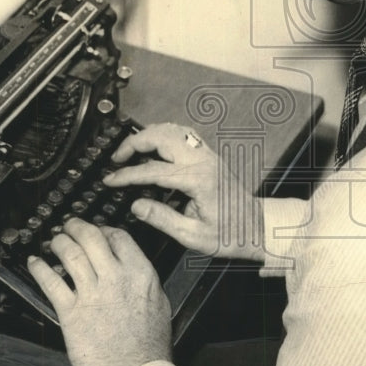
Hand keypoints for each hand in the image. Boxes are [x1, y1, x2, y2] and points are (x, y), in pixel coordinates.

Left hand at [27, 218, 171, 365]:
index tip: (96, 231)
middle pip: (91, 237)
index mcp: (140, 274)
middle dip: (76, 226)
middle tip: (69, 225)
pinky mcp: (71, 313)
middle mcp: (116, 278)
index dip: (103, 229)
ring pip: (69, 254)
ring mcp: (92, 294)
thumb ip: (144, 282)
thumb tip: (133, 269)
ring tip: (54, 241)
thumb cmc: (150, 347)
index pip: (118, 237)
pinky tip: (35, 263)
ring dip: (58, 242)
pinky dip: (40, 268)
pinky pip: (51, 282)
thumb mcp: (159, 304)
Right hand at [104, 122, 264, 260]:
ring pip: (172, 129)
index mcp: (197, 180)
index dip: (127, 175)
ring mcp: (207, 155)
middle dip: (133, 143)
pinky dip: (164, 134)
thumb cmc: (229, 234)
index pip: (152, 170)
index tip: (110, 180)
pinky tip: (154, 144)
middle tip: (116, 157)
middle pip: (161, 137)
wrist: (255, 226)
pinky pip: (183, 134)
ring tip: (130, 149)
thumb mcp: (192, 235)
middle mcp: (203, 162)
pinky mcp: (209, 156)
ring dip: (148, 134)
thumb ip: (162, 218)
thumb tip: (136, 205)